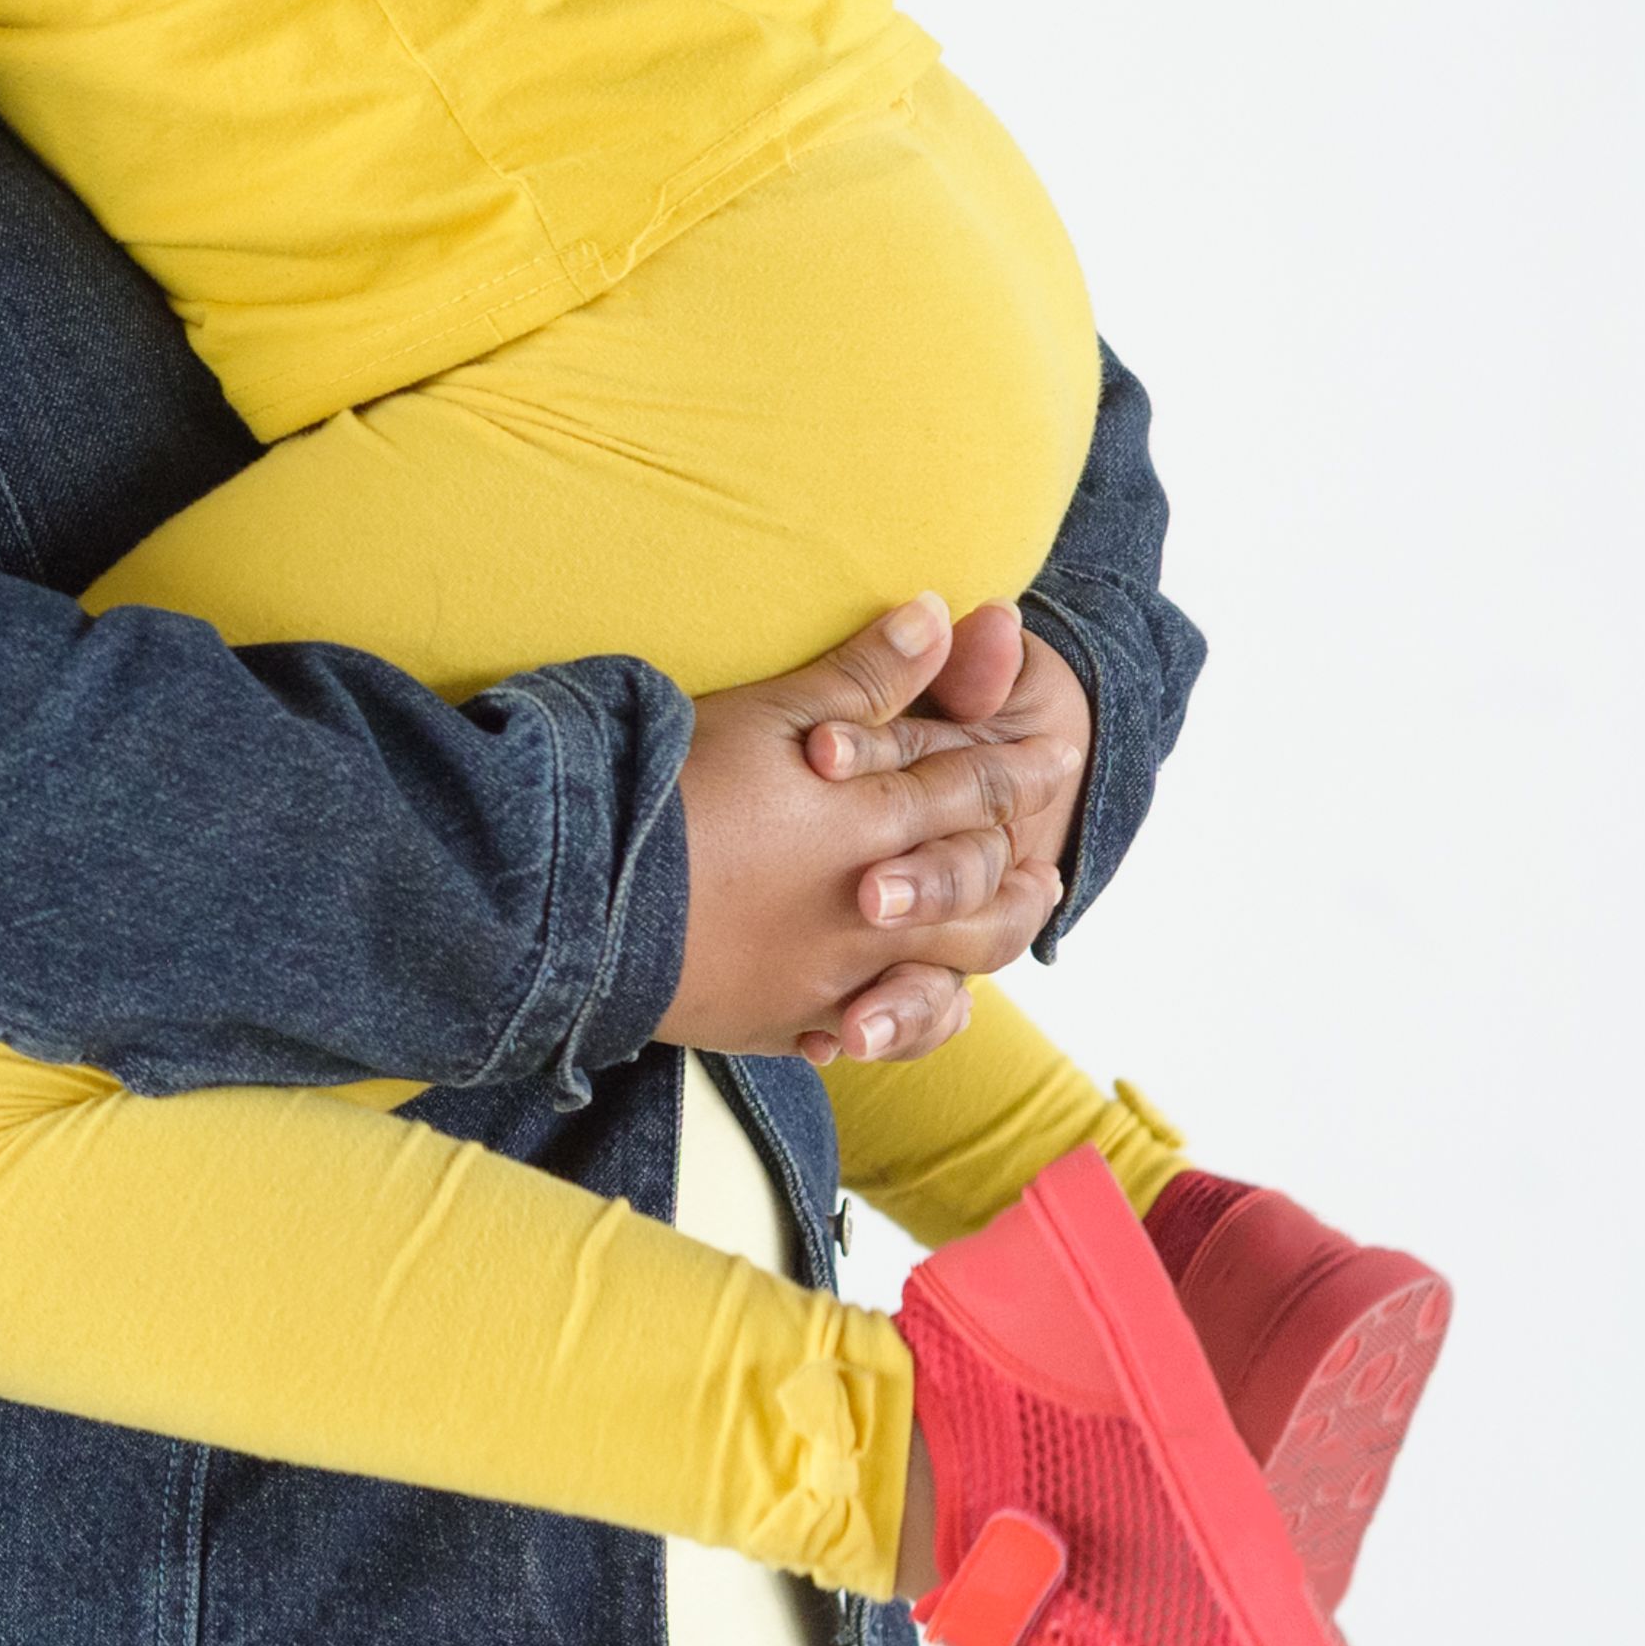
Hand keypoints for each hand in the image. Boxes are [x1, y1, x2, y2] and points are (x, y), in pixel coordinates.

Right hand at [655, 600, 1077, 1063]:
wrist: (587, 902)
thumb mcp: (771, 714)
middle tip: (1046, 867)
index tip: (1057, 757)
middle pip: (977, 887)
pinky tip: (895, 1017)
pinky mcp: (786, 1019)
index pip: (976, 789)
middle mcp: (877, 906)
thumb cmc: (673, 794)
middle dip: (1017, 871)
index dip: (1021, 768)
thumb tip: (940, 612)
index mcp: (875, 820)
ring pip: (946, 971)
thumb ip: (865, 673)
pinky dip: (895, 1023)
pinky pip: (867, 1033)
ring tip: (998, 933)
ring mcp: (837, 973)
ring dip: (982, 947)